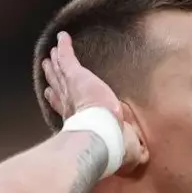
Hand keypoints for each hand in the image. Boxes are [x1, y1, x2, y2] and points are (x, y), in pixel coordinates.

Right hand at [41, 32, 144, 171]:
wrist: (101, 135)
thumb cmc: (111, 146)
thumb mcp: (125, 148)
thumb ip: (133, 149)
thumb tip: (144, 156)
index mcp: (78, 121)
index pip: (65, 108)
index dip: (57, 101)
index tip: (50, 94)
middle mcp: (70, 104)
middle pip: (58, 86)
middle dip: (53, 77)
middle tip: (47, 66)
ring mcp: (71, 88)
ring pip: (60, 71)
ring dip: (56, 62)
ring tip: (52, 53)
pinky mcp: (76, 76)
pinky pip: (68, 56)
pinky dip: (64, 46)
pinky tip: (62, 36)